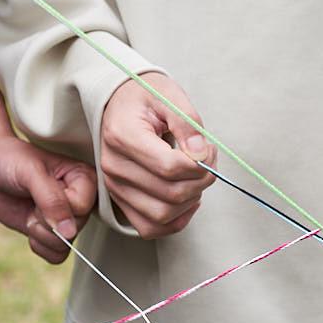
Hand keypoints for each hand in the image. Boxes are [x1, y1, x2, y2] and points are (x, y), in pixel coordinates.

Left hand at [0, 130, 97, 264]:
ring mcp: (67, 218)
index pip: (81, 209)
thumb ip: (52, 200)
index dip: (56, 206)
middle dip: (44, 221)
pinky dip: (38, 244)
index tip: (40, 188)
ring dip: (39, 233)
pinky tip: (28, 223)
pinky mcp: (52, 233)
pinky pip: (56, 255)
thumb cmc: (10, 159)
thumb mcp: (31, 173)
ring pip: (64, 245)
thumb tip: (69, 233)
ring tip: (30, 210)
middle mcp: (81, 200)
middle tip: (32, 200)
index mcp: (84, 179)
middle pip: (74, 230)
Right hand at [98, 73, 214, 237]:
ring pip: (163, 215)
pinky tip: (187, 199)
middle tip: (208, 159)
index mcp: (123, 136)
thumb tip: (201, 154)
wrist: (118, 103)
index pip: (169, 166)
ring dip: (192, 200)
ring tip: (197, 176)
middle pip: (171, 193)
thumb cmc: (143, 97)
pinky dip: (176, 220)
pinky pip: (150, 227)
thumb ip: (187, 122)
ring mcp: (114, 186)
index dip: (200, 163)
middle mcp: (114, 166)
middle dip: (202, 180)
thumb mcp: (168, 95)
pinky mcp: (120, 200)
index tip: (208, 148)